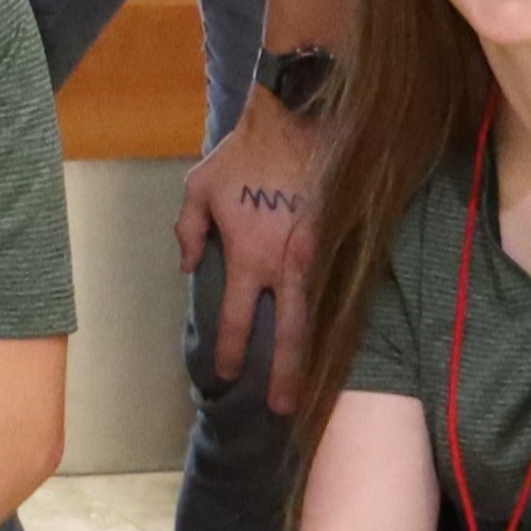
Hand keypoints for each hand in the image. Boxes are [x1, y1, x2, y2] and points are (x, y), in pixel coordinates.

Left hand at [179, 89, 325, 409]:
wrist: (301, 120)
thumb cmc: (244, 154)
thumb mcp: (198, 187)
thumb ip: (188, 231)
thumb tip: (189, 268)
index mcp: (247, 256)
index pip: (235, 318)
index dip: (229, 349)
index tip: (224, 374)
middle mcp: (285, 266)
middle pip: (288, 335)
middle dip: (285, 376)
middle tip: (281, 410)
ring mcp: (318, 257)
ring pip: (318, 318)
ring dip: (314, 355)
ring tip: (311, 388)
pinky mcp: (341, 243)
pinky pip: (335, 290)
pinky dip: (334, 319)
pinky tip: (333, 341)